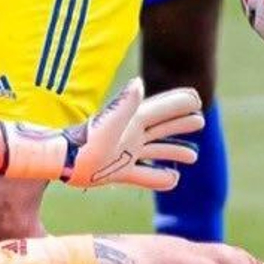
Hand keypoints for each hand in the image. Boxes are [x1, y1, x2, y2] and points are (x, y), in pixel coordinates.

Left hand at [62, 78, 204, 189]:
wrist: (63, 162)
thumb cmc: (86, 142)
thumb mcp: (109, 122)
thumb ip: (125, 104)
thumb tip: (140, 83)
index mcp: (133, 121)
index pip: (162, 109)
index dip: (179, 102)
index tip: (198, 98)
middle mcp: (131, 136)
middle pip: (162, 127)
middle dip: (181, 124)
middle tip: (200, 121)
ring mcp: (125, 154)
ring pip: (156, 152)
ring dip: (174, 151)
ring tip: (193, 156)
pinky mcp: (117, 172)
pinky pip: (143, 176)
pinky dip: (159, 178)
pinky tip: (173, 180)